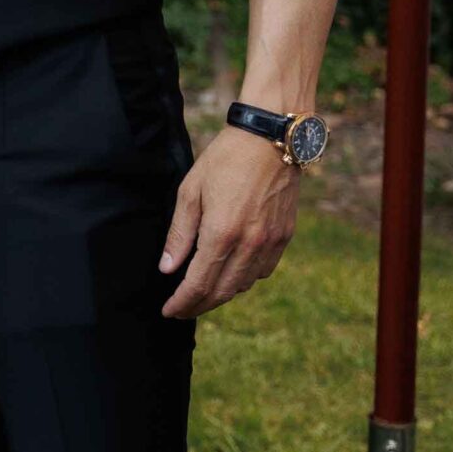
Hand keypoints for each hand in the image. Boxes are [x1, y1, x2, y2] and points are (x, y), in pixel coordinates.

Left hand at [158, 127, 298, 317]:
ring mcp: (271, 242)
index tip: (169, 311)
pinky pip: (263, 271)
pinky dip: (245, 279)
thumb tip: (167, 268)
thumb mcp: (190, 191)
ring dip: (222, 294)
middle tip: (181, 310)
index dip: (182, 302)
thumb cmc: (224, 160)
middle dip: (199, 305)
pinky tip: (231, 273)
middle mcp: (250, 244)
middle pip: (222, 292)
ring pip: (244, 284)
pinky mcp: (285, 236)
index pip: (199, 284)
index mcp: (222, 233)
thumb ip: (180, 233)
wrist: (270, 140)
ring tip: (202, 293)